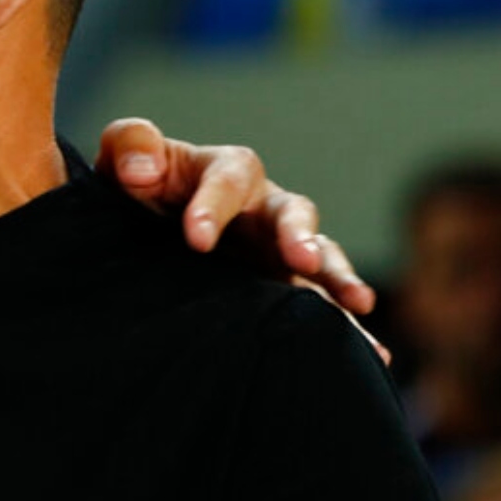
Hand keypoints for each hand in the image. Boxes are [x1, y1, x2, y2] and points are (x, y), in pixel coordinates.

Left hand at [97, 118, 376, 318]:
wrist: (142, 230)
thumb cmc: (136, 188)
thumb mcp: (125, 160)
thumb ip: (131, 145)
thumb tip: (139, 170)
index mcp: (224, 171)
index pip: (229, 178)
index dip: (214, 205)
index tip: (195, 238)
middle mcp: (263, 207)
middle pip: (291, 212)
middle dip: (297, 235)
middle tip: (300, 260)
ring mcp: (280, 249)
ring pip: (320, 256)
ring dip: (337, 277)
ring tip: (358, 303)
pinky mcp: (286, 287)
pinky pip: (324, 304)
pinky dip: (349, 326)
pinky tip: (375, 355)